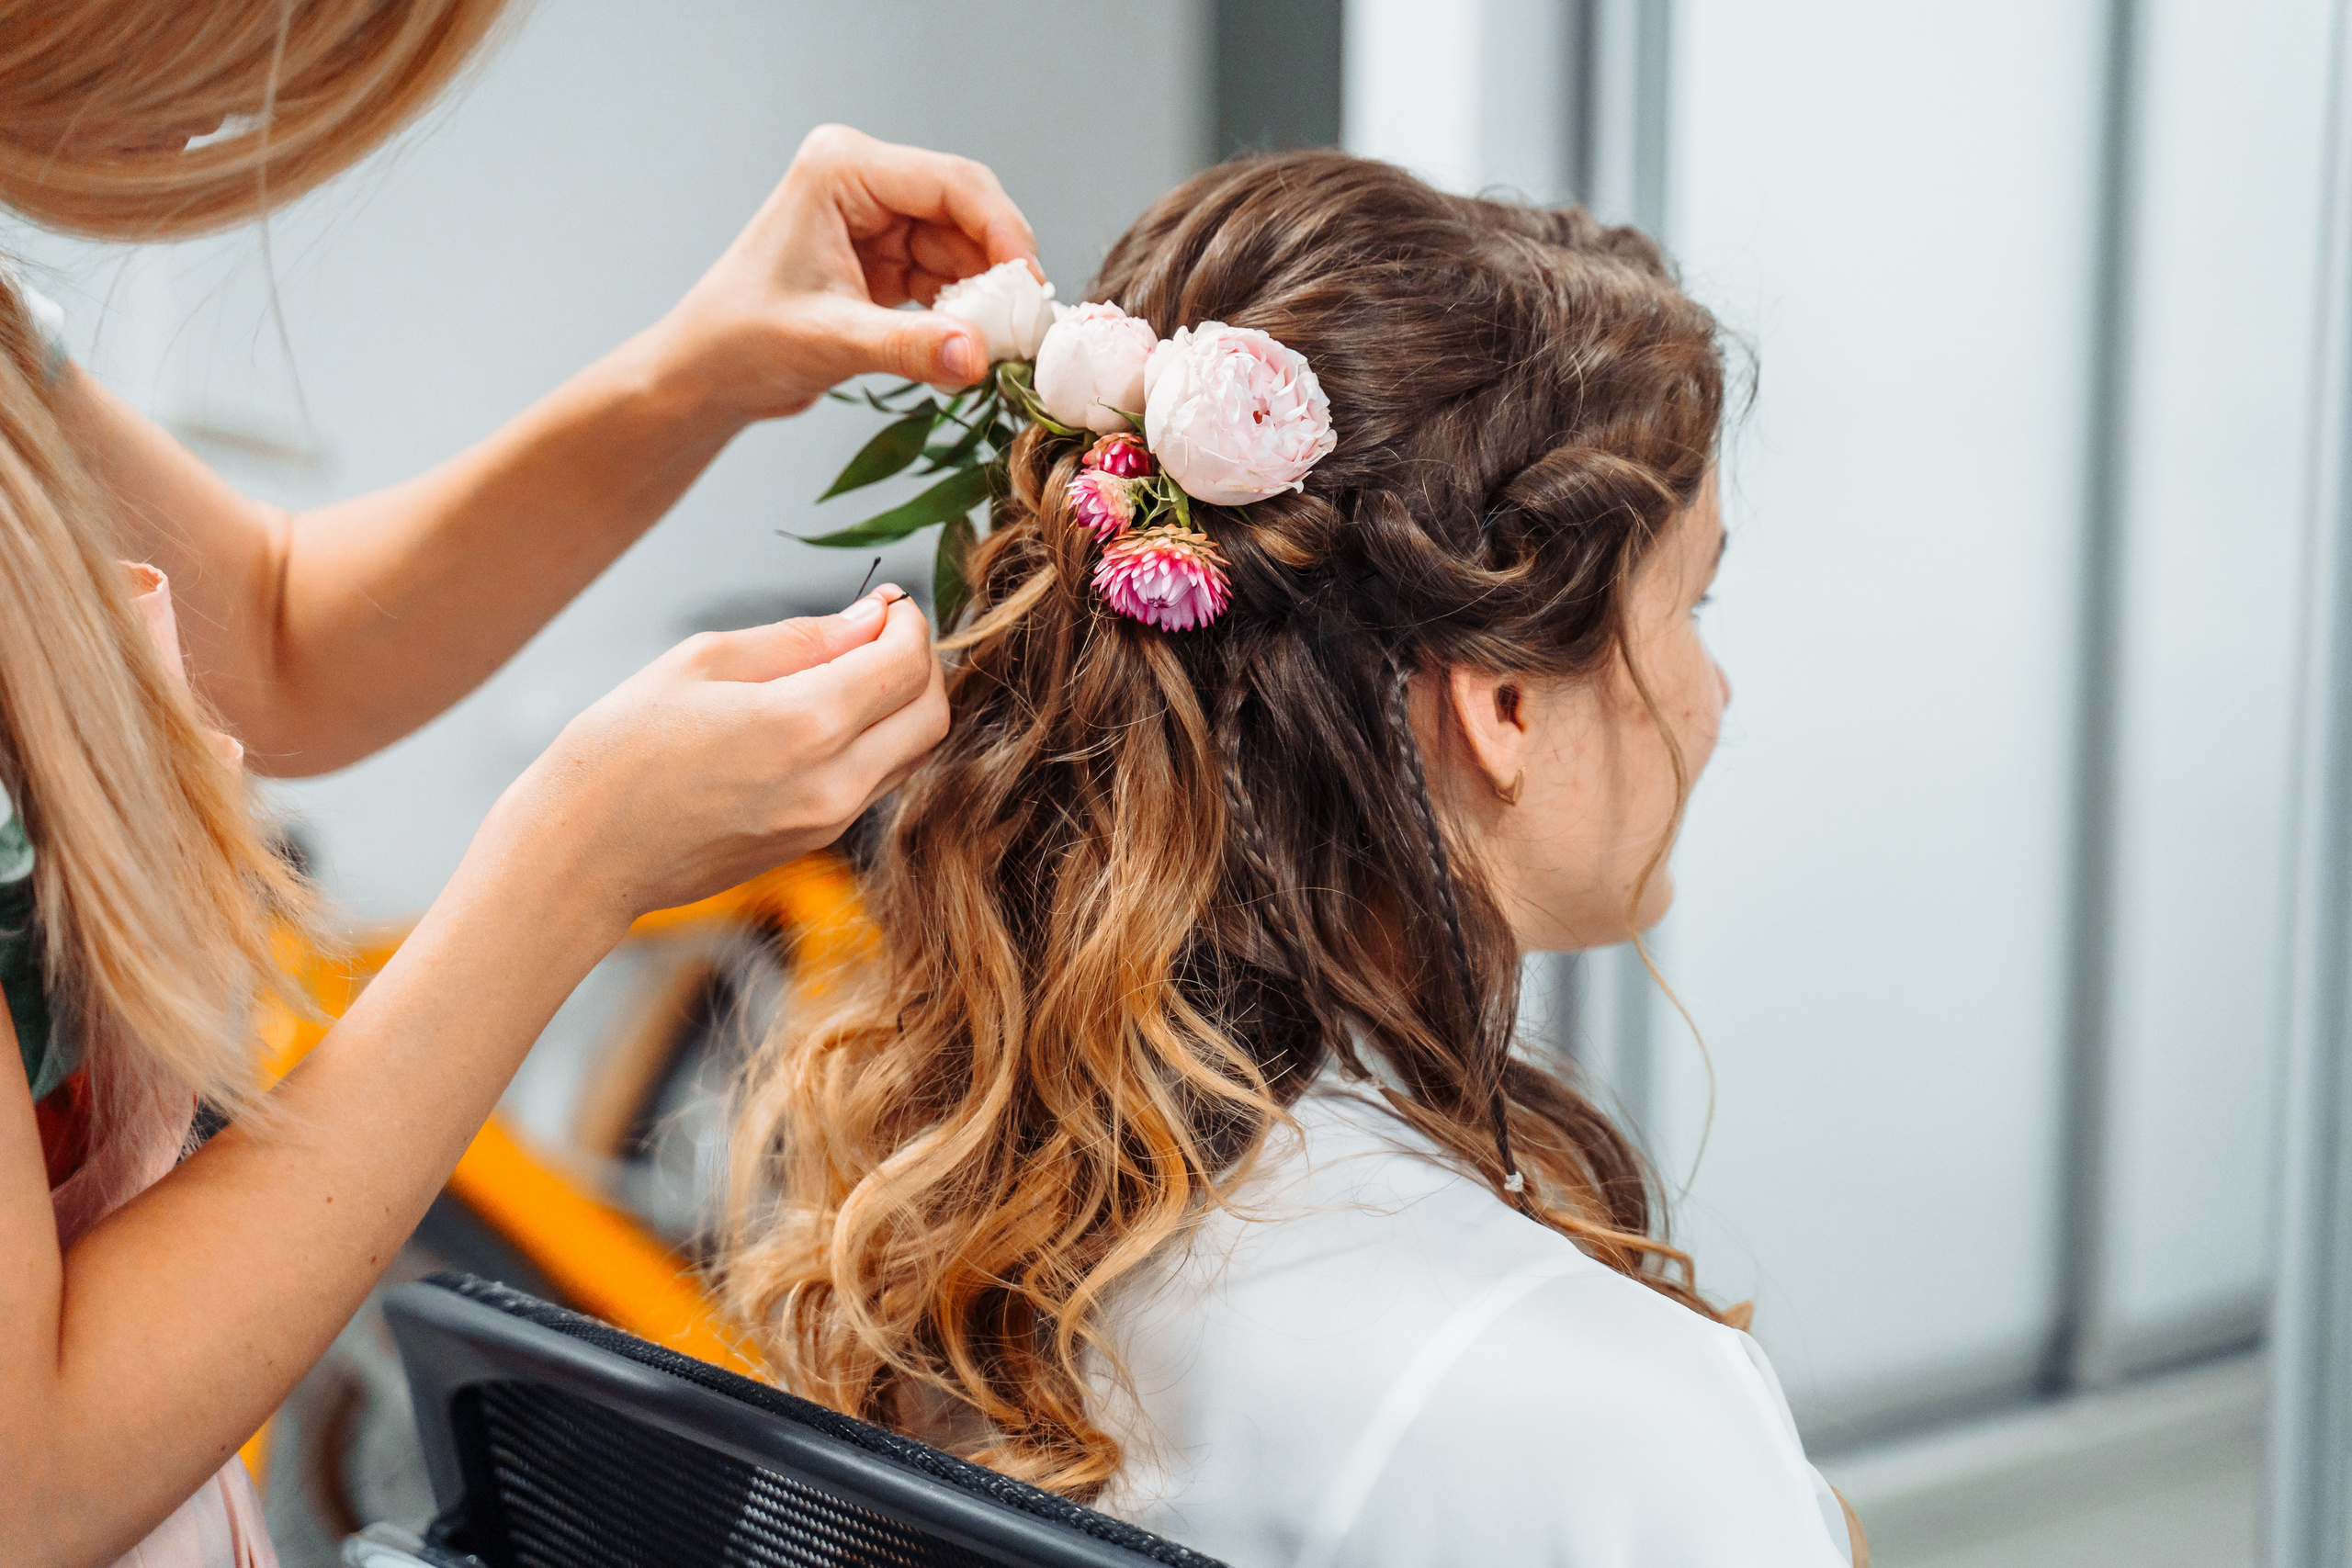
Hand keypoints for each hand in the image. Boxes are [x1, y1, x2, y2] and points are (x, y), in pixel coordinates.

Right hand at [486, 587, 946, 933]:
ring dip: (904, 705)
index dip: (908, 622)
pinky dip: (877, 741)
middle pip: (932, 714)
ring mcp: (829, 822)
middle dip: (922, 662)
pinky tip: (828, 716)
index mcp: (804, 725)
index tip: (888, 601)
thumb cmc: (621, 749)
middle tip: (882, 632)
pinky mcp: (816, 843)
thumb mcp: (703, 662)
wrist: (582, 854)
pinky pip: (877, 782)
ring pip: (914, 753)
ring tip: (854, 669)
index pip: (905, 664)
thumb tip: (872, 618)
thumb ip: (802, 638)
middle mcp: (832, 782)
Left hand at [658, 124, 1038, 421]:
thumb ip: (909, 347)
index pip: (950, 181)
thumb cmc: (740, 341)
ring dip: (984, 297)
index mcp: (841, 168)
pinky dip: (963, 312)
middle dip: (998, 268)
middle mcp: (863, 182)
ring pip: (962, 249)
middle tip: (1026, 326)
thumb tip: (979, 357)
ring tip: (1001, 346)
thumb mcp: (830, 341)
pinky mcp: (883, 260)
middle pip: (965, 212)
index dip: (1002, 230)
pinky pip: (945, 278)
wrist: (704, 377)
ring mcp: (875, 221)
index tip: (1029, 287)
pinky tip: (972, 345)